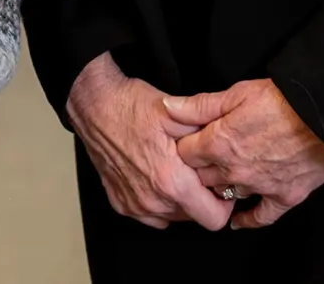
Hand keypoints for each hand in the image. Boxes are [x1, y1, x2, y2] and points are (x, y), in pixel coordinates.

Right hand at [64, 52, 231, 231]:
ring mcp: (135, 204)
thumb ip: (208, 133)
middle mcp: (153, 200)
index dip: (223, 203)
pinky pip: (150, 215)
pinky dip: (157, 201)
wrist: (93, 104)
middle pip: (194, 218)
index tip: (218, 184)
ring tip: (173, 170)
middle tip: (195, 171)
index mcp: (172, 182)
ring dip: (178, 200)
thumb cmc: (131, 106)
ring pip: (173, 217)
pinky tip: (153, 176)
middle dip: (200, 199)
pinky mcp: (120, 202)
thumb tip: (230, 148)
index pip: (215, 219)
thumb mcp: (177, 113)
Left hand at [168, 80, 323, 229]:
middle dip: (198, 170)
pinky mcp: (285, 196)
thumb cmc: (280, 100)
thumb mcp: (235, 93)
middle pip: (202, 178)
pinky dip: (248, 220)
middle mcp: (235, 170)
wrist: (323, 114)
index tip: (185, 143)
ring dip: (221, 189)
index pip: (185, 155)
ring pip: (227, 195)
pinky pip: (262, 216)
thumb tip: (168, 108)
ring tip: (218, 181)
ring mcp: (260, 186)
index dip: (184, 148)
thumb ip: (198, 105)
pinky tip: (237, 220)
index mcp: (218, 144)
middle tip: (200, 162)